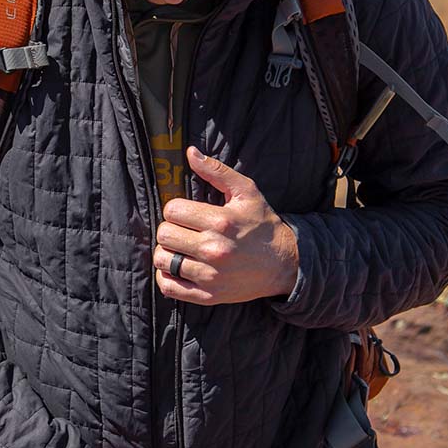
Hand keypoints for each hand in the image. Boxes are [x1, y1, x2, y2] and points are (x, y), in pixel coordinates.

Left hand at [153, 146, 299, 304]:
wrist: (284, 263)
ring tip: (181, 248)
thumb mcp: (246, 191)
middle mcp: (213, 249)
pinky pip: (168, 286)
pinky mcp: (208, 295)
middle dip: (171, 228)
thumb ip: (216, 171)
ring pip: (162, 259)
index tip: (187, 213)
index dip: (176, 209)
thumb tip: (190, 152)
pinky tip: (179, 267)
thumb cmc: (263, 224)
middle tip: (184, 230)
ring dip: (167, 252)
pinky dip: (167, 276)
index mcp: (220, 221)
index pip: (172, 210)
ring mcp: (210, 275)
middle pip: (164, 234)